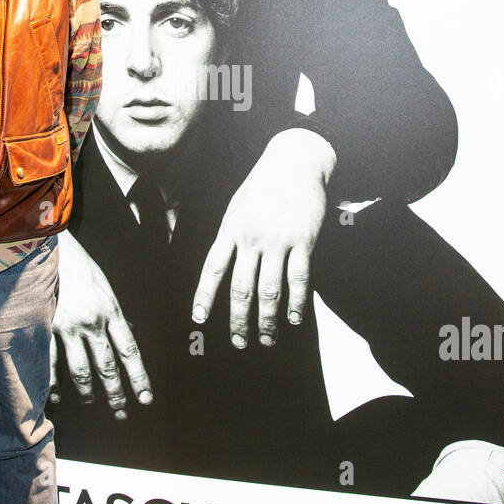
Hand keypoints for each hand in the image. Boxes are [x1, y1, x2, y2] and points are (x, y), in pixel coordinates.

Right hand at [51, 229, 153, 417]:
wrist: (50, 249)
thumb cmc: (80, 267)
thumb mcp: (106, 288)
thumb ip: (113, 315)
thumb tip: (123, 339)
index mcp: (112, 311)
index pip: (130, 352)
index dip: (138, 378)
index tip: (145, 398)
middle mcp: (93, 322)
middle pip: (107, 366)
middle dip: (115, 393)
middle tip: (120, 411)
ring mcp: (68, 326)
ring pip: (81, 369)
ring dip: (87, 391)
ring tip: (91, 402)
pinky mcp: (47, 326)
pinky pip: (52, 362)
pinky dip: (54, 382)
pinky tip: (57, 396)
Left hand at [191, 129, 335, 347]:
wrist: (294, 160)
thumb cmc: (262, 185)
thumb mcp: (235, 206)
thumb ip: (229, 235)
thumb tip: (220, 265)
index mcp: (230, 230)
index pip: (213, 269)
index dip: (205, 296)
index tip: (199, 319)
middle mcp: (251, 238)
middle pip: (241, 289)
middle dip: (239, 320)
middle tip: (240, 342)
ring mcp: (278, 240)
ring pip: (270, 290)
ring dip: (268, 320)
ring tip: (268, 339)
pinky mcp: (303, 241)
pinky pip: (298, 278)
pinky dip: (297, 303)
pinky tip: (295, 319)